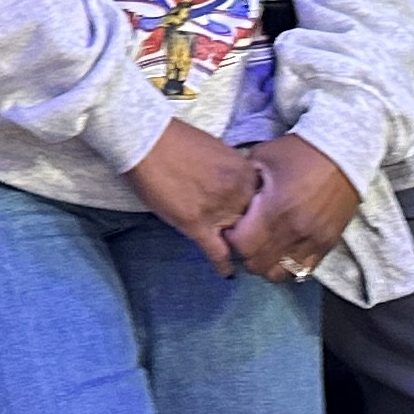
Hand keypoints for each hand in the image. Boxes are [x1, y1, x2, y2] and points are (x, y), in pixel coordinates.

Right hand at [125, 116, 262, 276]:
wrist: (148, 142)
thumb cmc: (177, 140)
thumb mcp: (218, 150)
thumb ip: (233, 172)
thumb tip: (238, 188)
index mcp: (245, 171)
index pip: (265, 201)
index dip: (261, 213)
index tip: (259, 221)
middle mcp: (238, 192)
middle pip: (255, 222)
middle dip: (252, 231)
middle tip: (252, 242)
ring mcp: (218, 210)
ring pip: (239, 239)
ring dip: (239, 248)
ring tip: (243, 259)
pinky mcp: (196, 225)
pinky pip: (217, 252)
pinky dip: (222, 265)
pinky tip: (227, 274)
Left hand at [220, 132, 360, 284]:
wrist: (342, 153)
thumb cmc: (298, 153)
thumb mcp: (263, 158)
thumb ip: (244, 184)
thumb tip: (230, 203)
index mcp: (274, 209)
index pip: (243, 246)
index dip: (232, 240)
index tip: (233, 228)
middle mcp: (293, 231)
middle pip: (258, 265)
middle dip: (246, 255)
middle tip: (247, 238)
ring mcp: (313, 241)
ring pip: (280, 273)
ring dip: (268, 263)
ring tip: (266, 247)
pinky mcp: (327, 244)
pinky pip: (303, 270)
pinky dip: (289, 264)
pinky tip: (285, 249)